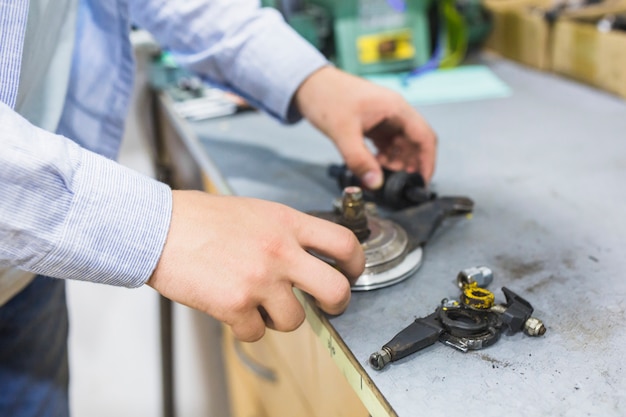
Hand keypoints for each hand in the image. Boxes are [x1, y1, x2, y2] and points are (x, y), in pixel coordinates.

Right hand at [148, 190, 363, 341]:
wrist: (158, 228)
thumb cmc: (202, 218)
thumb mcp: (256, 211)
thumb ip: (286, 232)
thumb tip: (309, 257)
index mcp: (287, 223)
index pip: (343, 243)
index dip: (355, 263)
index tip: (351, 272)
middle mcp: (280, 251)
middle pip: (336, 291)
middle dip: (337, 304)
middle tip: (327, 305)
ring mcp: (259, 280)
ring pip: (296, 320)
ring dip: (279, 317)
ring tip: (259, 302)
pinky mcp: (235, 305)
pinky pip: (257, 332)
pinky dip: (247, 327)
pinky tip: (234, 309)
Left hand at [295, 66, 436, 188]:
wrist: (308, 83)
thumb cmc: (326, 96)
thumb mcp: (343, 132)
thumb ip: (359, 160)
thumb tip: (374, 183)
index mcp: (395, 108)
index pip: (424, 137)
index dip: (427, 162)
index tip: (422, 182)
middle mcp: (394, 112)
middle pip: (415, 143)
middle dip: (410, 165)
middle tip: (400, 185)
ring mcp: (384, 118)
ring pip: (400, 145)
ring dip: (396, 163)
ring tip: (384, 178)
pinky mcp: (373, 124)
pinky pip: (386, 144)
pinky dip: (384, 158)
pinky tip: (375, 168)